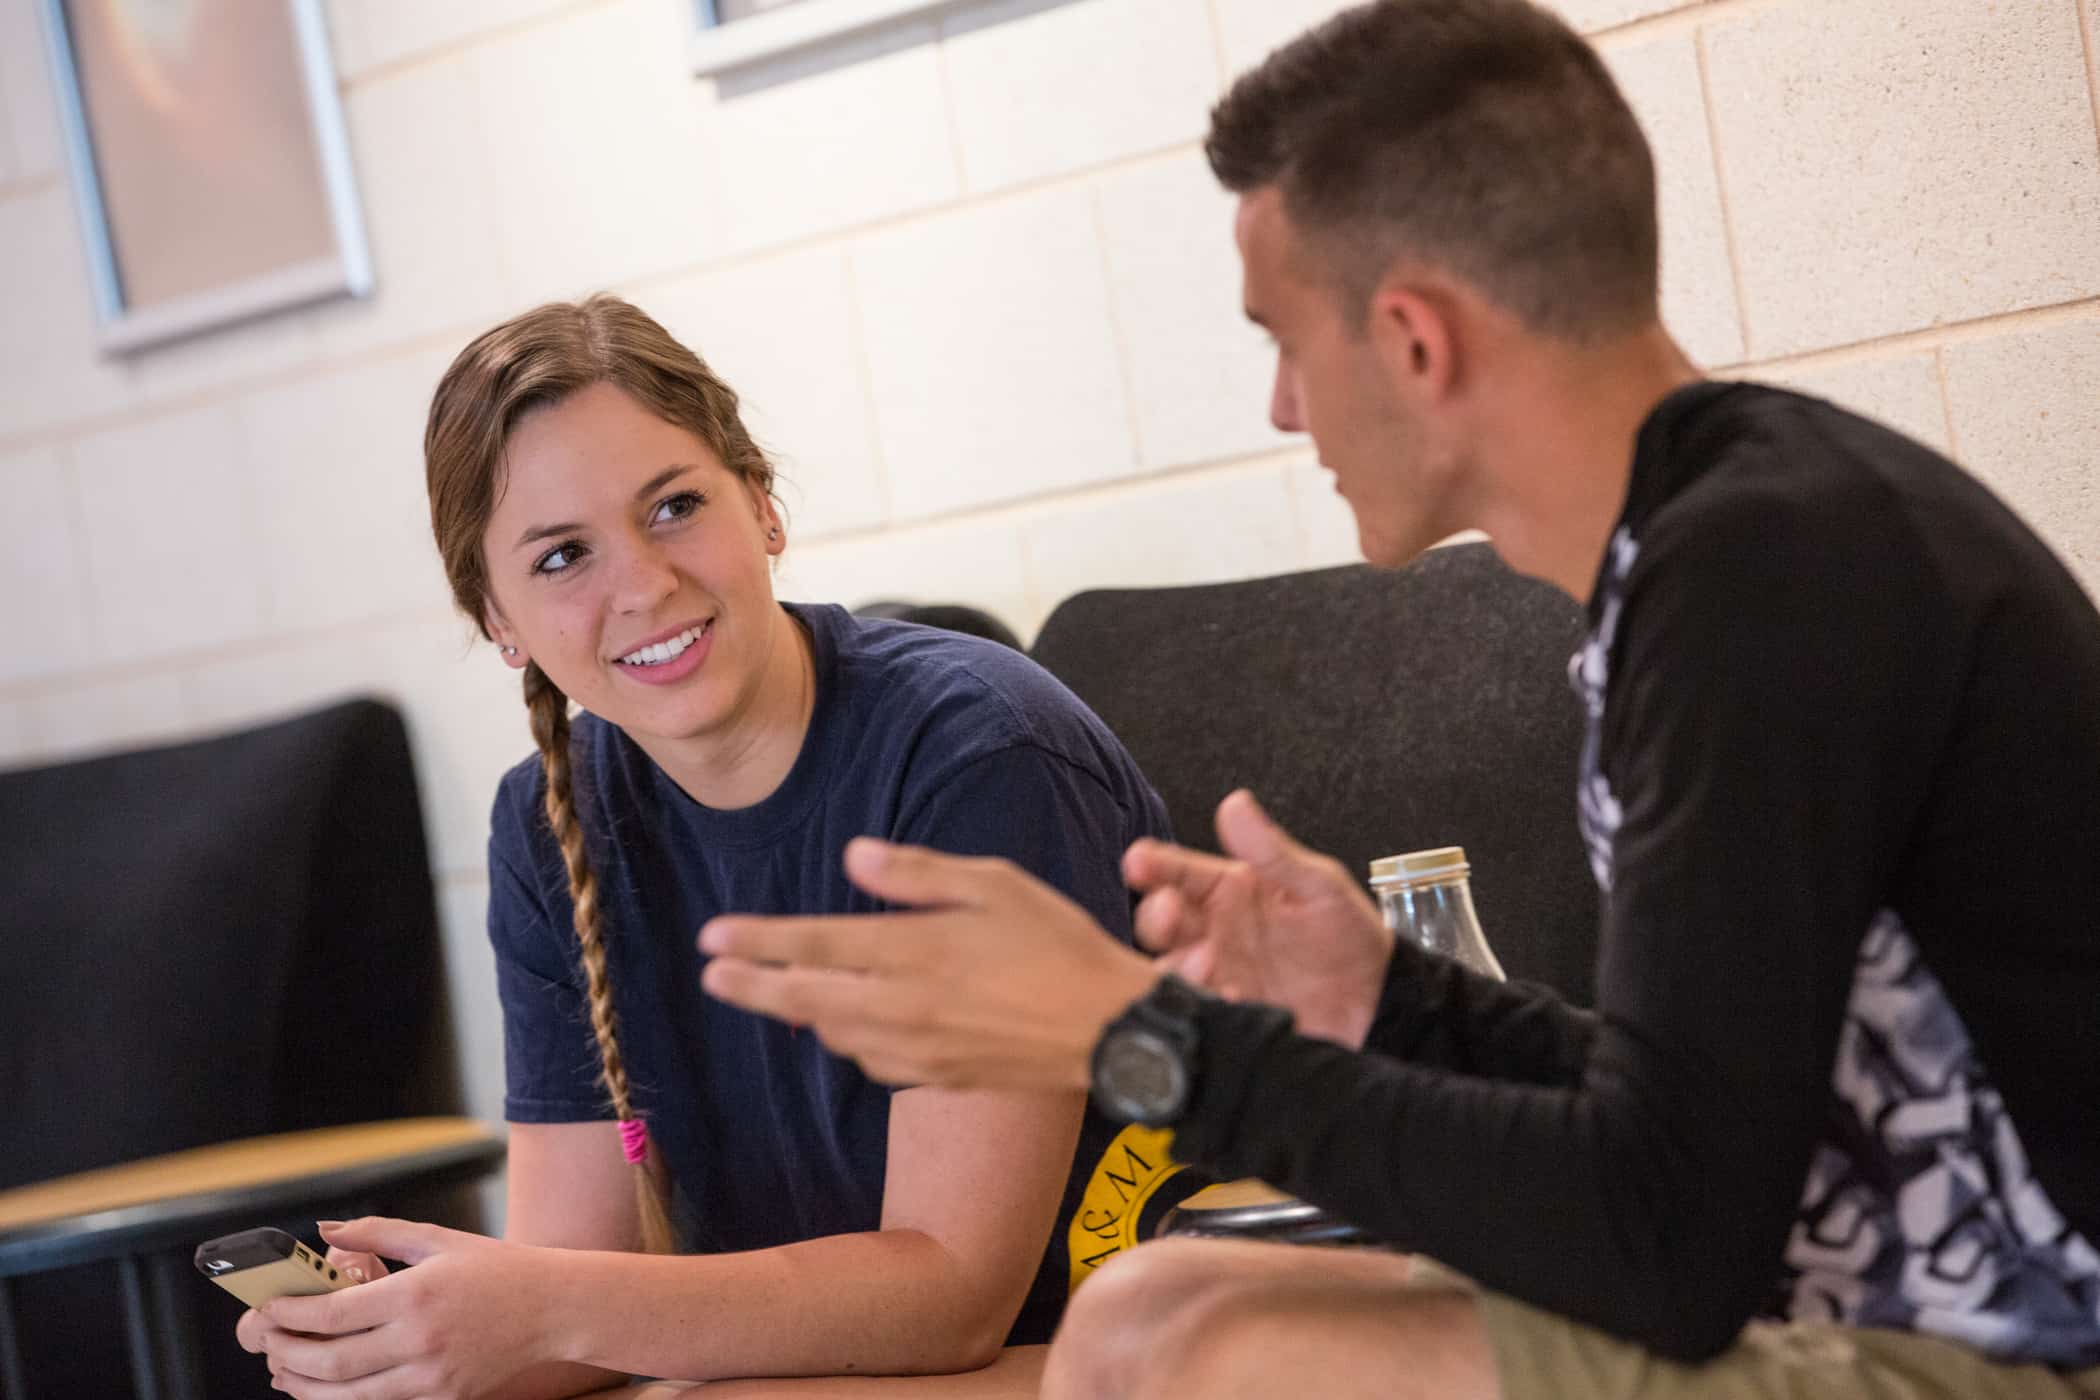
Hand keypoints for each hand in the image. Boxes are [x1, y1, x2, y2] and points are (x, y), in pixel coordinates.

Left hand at [235, 1217, 553, 1399]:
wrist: (554, 1309)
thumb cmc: (497, 1269)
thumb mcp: (439, 1238)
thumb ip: (378, 1232)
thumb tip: (325, 1230)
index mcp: (416, 1294)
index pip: (332, 1313)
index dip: (289, 1314)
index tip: (268, 1308)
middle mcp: (420, 1340)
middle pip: (330, 1362)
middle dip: (286, 1354)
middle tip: (267, 1342)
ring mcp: (431, 1377)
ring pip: (346, 1396)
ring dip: (304, 1386)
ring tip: (284, 1369)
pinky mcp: (442, 1398)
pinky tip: (326, 1387)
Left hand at [700, 838, 1160, 1089]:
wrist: (1110, 1030)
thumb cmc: (1059, 942)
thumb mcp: (995, 883)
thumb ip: (917, 874)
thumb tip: (852, 859)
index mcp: (915, 951)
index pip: (815, 946)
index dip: (759, 942)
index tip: (713, 938)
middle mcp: (905, 1006)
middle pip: (805, 998)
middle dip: (751, 986)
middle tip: (710, 975)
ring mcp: (919, 1048)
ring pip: (836, 1032)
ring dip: (799, 1012)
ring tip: (772, 993)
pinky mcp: (938, 1076)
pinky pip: (873, 1060)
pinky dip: (848, 1039)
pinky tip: (846, 1024)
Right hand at [1123, 789, 1392, 1046]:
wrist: (1376, 1001)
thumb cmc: (1348, 935)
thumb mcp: (1319, 886)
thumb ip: (1273, 852)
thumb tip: (1236, 804)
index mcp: (1229, 889)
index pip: (1179, 870)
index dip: (1153, 863)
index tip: (1138, 861)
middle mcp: (1214, 929)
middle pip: (1162, 919)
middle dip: (1156, 915)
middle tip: (1168, 913)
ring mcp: (1218, 972)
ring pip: (1171, 965)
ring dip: (1177, 963)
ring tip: (1205, 961)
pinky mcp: (1228, 1011)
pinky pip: (1201, 1007)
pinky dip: (1206, 1001)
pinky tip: (1230, 996)